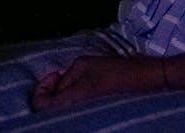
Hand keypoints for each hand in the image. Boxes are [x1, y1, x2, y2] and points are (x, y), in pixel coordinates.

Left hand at [31, 54, 163, 110]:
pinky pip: (76, 113)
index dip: (42, 88)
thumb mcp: (85, 65)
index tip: (56, 74)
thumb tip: (57, 85)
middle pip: (50, 111)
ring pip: (63, 113)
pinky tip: (87, 90)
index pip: (39, 104)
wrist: (145, 84)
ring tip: (77, 82)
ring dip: (64, 98)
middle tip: (63, 77)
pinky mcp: (95, 118)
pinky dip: (75, 102)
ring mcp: (85, 119)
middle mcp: (73, 117)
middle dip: (53, 93)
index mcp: (69, 102)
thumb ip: (65, 77)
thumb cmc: (116, 73)